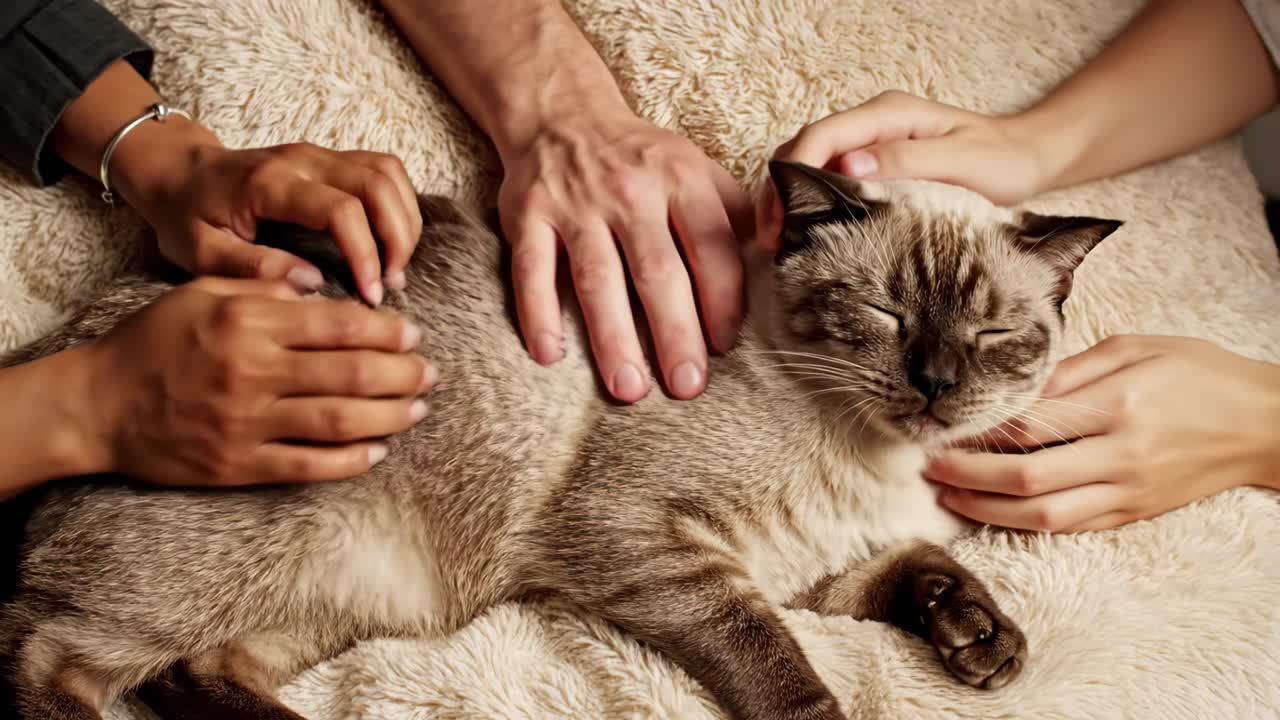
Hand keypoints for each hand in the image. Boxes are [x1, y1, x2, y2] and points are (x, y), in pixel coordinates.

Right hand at [82, 277, 436, 486]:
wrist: (97, 406)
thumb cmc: (154, 341)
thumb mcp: (203, 294)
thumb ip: (265, 289)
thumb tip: (325, 289)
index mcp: (248, 323)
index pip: (340, 324)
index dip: (388, 330)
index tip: (413, 334)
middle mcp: (252, 372)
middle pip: (352, 374)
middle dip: (402, 374)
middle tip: (429, 372)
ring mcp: (246, 423)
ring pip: (339, 421)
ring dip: (389, 416)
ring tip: (417, 408)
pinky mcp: (239, 465)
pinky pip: (309, 466)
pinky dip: (350, 460)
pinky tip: (378, 450)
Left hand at [111, 119, 422, 305]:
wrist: (177, 171)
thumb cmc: (187, 216)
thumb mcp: (200, 253)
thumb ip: (252, 268)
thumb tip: (311, 283)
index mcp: (269, 183)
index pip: (340, 210)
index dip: (365, 253)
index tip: (369, 295)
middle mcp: (302, 159)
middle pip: (377, 184)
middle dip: (397, 238)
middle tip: (392, 283)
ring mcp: (320, 153)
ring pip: (389, 173)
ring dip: (404, 221)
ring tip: (396, 266)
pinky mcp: (331, 157)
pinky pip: (385, 170)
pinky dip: (400, 204)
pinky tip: (393, 241)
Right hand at [496, 110, 749, 401]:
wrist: (561, 113)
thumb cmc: (640, 157)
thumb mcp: (694, 166)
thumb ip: (731, 213)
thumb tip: (772, 267)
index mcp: (681, 178)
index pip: (711, 246)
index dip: (721, 299)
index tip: (724, 346)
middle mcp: (630, 190)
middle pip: (657, 271)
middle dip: (675, 333)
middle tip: (686, 386)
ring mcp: (576, 203)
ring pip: (598, 278)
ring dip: (613, 337)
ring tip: (628, 387)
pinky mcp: (529, 214)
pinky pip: (532, 269)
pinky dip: (539, 312)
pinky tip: (550, 354)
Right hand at [758, 91, 1048, 245]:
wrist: (1029, 160)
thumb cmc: (1002, 162)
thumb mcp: (960, 164)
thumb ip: (906, 162)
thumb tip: (849, 170)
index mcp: (889, 114)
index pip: (821, 136)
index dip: (793, 175)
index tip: (782, 218)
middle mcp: (873, 123)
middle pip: (804, 149)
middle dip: (780, 191)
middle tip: (772, 240)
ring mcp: (871, 143)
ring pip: (811, 165)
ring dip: (789, 200)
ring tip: (781, 243)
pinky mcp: (874, 165)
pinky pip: (829, 179)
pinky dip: (809, 205)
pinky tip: (805, 234)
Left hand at [925, 336, 1279, 532]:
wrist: (1266, 424)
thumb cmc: (1200, 374)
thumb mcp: (1137, 348)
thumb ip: (1072, 369)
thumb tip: (1017, 388)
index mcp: (1118, 404)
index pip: (1032, 425)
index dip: (981, 430)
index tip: (944, 425)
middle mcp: (1120, 453)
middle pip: (1027, 476)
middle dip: (968, 476)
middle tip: (928, 466)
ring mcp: (1128, 490)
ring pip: (1044, 514)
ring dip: (986, 510)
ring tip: (948, 497)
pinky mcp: (1134, 513)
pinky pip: (1071, 527)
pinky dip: (1027, 523)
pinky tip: (994, 513)